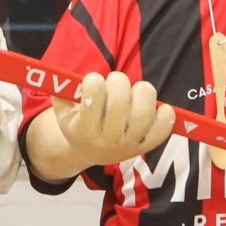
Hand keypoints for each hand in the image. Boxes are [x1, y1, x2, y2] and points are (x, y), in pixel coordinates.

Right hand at [51, 71, 174, 167]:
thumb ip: (60, 91)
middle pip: (119, 105)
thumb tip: (60, 74)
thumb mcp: (63, 111)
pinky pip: (162, 130)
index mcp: (84, 131)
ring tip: (138, 89)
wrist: (91, 152)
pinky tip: (158, 106)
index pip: (92, 102)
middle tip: (117, 80)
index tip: (94, 78)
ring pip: (143, 114)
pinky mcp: (146, 146)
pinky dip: (165, 114)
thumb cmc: (79, 123)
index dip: (94, 82)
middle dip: (119, 82)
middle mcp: (107, 140)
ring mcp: (129, 145)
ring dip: (143, 92)